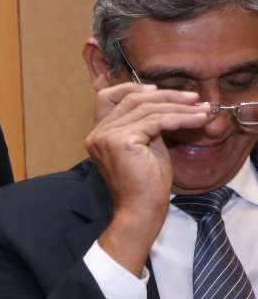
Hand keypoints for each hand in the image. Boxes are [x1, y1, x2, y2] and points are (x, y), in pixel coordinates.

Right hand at [86, 83, 209, 274]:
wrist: (141, 209)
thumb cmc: (146, 184)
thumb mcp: (146, 145)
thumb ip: (147, 124)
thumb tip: (169, 102)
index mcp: (98, 134)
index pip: (107, 97)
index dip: (131, 88)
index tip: (158, 89)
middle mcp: (97, 133)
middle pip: (132, 99)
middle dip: (166, 96)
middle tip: (193, 98)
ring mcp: (106, 137)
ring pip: (146, 108)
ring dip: (179, 106)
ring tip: (201, 109)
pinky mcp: (121, 142)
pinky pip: (156, 121)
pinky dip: (180, 118)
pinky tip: (197, 120)